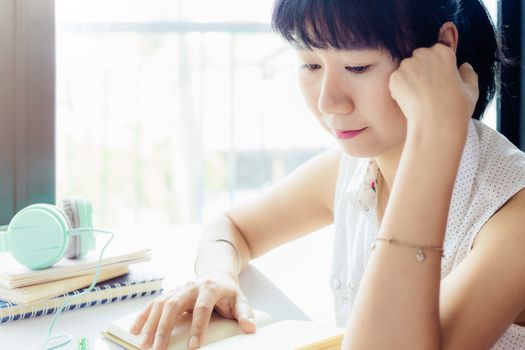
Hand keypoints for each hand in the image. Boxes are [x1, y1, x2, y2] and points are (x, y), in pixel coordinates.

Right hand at [129, 272, 255, 349]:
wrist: (216, 276)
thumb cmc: (227, 293)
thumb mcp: (240, 301)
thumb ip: (245, 314)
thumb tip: (250, 328)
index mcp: (209, 288)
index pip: (202, 308)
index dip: (197, 327)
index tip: (192, 346)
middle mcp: (191, 286)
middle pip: (175, 305)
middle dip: (165, 327)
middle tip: (159, 349)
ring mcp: (178, 289)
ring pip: (160, 304)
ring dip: (150, 325)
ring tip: (144, 345)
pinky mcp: (169, 293)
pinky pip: (153, 304)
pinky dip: (143, 317)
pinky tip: (135, 331)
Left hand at [389, 43, 478, 139]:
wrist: (436, 124)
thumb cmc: (456, 109)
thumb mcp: (471, 90)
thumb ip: (469, 74)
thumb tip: (465, 66)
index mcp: (443, 52)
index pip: (435, 52)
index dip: (435, 67)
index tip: (438, 80)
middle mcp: (424, 54)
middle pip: (418, 58)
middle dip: (421, 70)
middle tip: (427, 90)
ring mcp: (407, 65)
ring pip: (406, 69)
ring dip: (410, 79)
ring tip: (419, 97)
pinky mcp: (395, 78)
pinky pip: (396, 81)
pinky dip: (400, 89)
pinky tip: (410, 101)